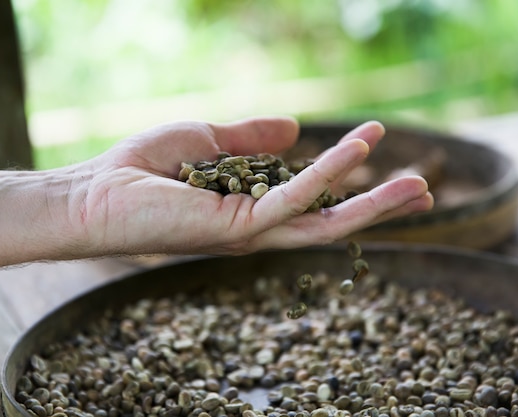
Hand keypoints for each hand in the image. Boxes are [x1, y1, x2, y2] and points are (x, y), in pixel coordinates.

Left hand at [74, 116, 432, 255]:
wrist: (95, 193)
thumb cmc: (144, 170)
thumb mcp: (209, 143)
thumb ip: (252, 139)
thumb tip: (295, 126)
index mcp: (252, 208)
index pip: (313, 200)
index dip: (350, 186)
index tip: (380, 163)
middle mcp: (258, 227)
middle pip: (331, 222)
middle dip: (377, 208)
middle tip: (422, 192)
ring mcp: (251, 232)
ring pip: (325, 221)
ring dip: (371, 200)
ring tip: (417, 183)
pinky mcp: (239, 228)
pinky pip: (294, 198)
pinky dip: (329, 173)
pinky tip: (358, 150)